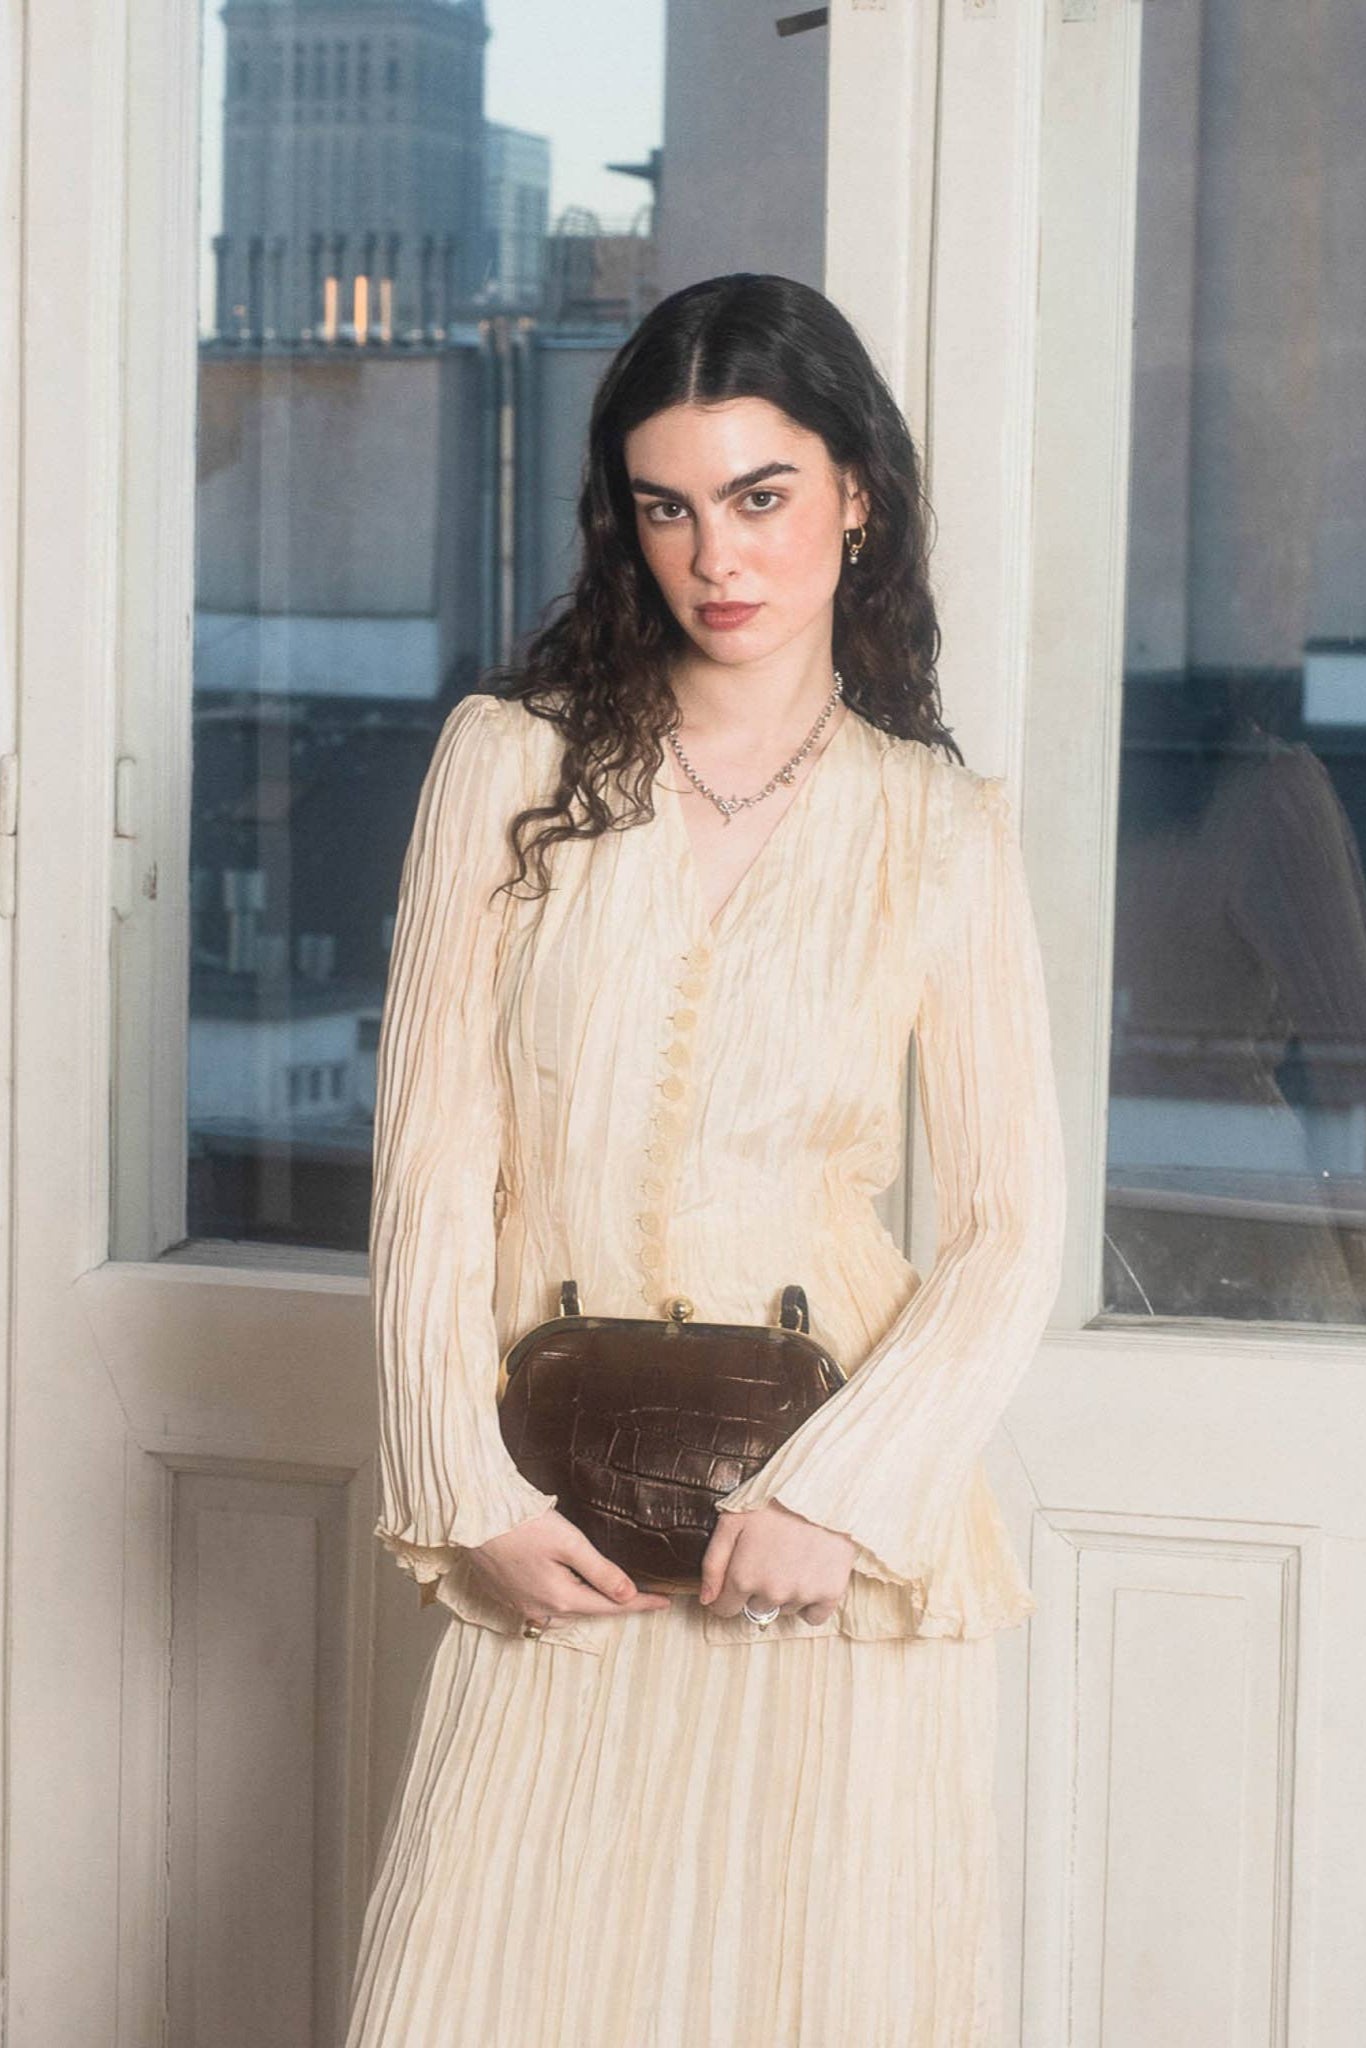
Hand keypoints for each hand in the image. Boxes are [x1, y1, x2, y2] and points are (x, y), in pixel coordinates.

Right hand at [467, 1507, 672, 1627]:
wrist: (475, 1516)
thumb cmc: (522, 1523)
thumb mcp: (569, 1543)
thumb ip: (601, 1571)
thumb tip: (629, 1595)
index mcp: (560, 1598)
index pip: (610, 1606)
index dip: (640, 1603)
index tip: (664, 1602)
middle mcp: (540, 1609)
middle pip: (587, 1610)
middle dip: (613, 1604)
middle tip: (640, 1596)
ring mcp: (520, 1604)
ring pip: (563, 1612)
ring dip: (585, 1604)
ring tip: (605, 1594)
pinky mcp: (505, 1594)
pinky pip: (541, 1605)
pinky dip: (560, 1599)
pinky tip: (564, 1587)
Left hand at [698, 1500, 854, 1624]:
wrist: (823, 1487)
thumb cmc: (775, 1501)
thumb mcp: (732, 1520)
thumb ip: (713, 1562)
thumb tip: (706, 1599)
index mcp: (743, 1577)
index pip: (725, 1609)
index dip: (728, 1595)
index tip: (738, 1577)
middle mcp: (771, 1593)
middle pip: (756, 1609)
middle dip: (758, 1589)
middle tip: (770, 1556)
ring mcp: (802, 1595)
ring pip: (784, 1609)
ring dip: (785, 1592)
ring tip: (792, 1557)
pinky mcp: (830, 1594)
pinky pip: (814, 1616)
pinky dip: (811, 1601)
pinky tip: (811, 1573)